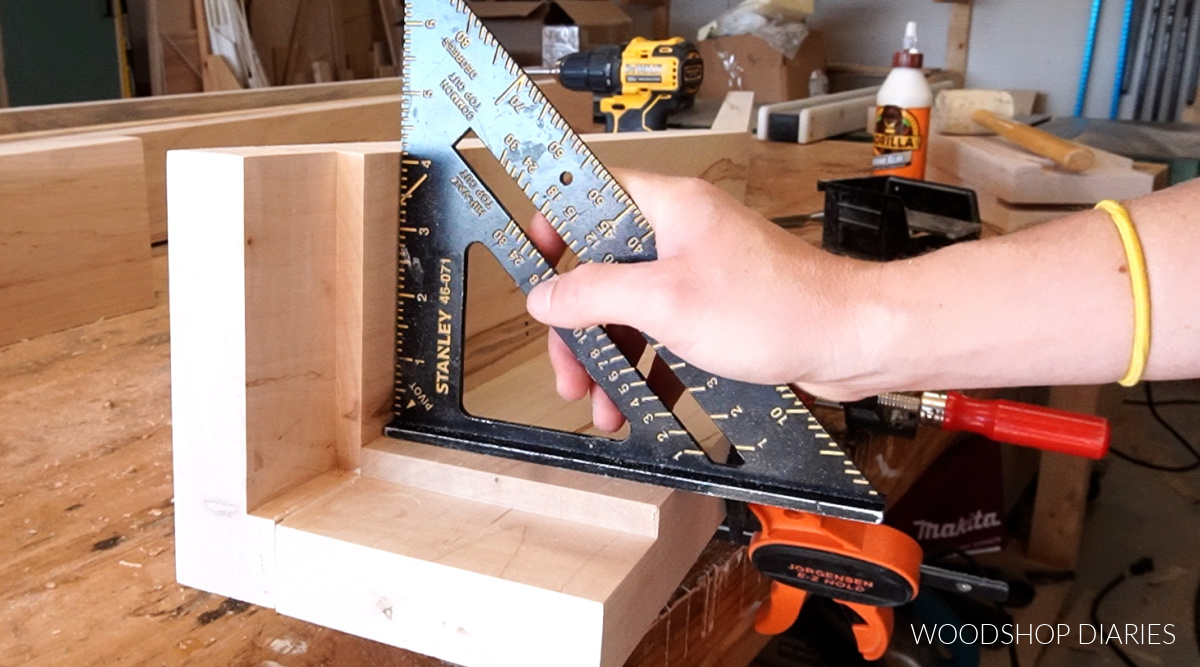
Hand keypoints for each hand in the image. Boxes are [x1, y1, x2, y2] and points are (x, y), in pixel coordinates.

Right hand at [525, 170, 879, 429]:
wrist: (851, 341)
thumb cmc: (777, 308)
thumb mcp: (666, 302)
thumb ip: (596, 295)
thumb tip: (545, 296)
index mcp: (668, 209)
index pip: (590, 195)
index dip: (557, 226)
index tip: (535, 265)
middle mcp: (682, 234)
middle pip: (604, 269)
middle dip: (581, 326)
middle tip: (569, 371)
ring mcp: (701, 273)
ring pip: (633, 310)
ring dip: (612, 358)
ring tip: (602, 405)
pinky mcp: (719, 310)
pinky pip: (665, 334)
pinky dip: (649, 368)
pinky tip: (639, 404)